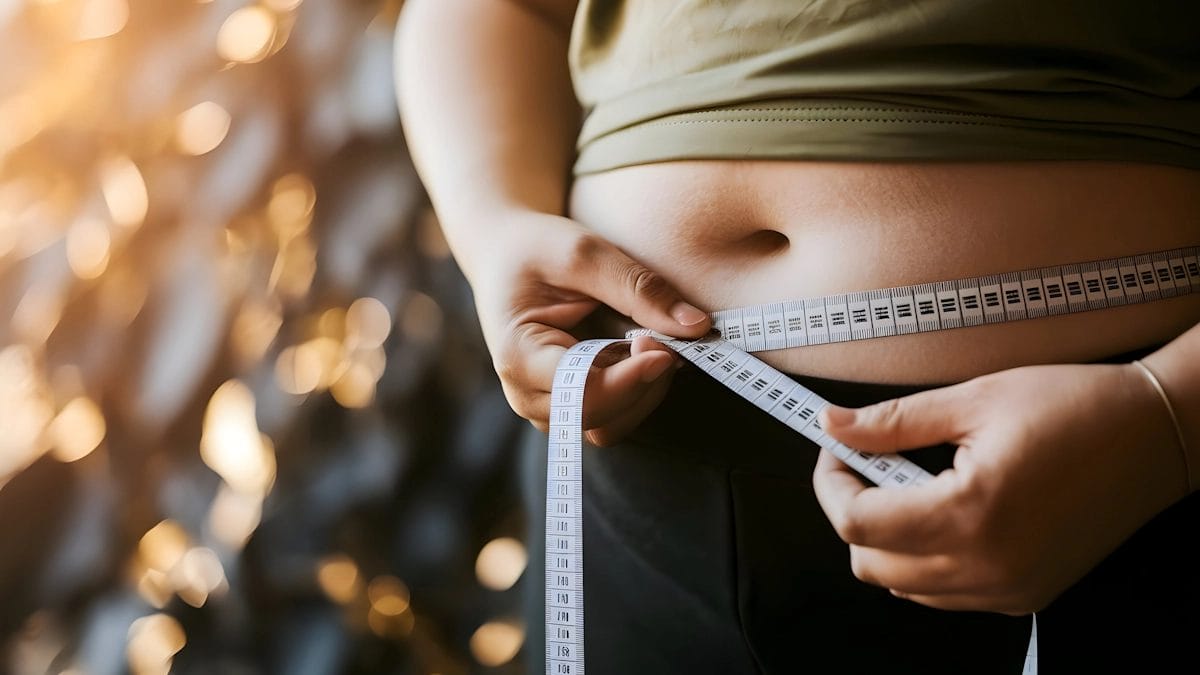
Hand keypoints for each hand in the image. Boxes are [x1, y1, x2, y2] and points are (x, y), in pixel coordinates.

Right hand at [470, 211, 710, 444]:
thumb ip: (639, 289)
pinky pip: (613, 416)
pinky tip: (644, 352)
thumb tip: (697, 326)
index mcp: (517, 355)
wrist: (505, 253)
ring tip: (652, 341)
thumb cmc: (536, 248)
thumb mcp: (585, 253)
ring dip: (645, 392)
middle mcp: (526, 392)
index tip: (665, 349)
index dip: (630, 379)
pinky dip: (639, 390)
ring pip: (610, 426)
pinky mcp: (568, 402)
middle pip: (599, 418)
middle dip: (642, 383)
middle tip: (661, 335)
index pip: (581, 393)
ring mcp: (546, 403)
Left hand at [812, 362, 1190, 614]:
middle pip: (870, 564)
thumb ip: (892, 422)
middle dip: (853, 512)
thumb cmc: (1074, 406)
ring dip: (887, 539)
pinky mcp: (1025, 594)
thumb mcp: (974, 399)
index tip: (837, 449)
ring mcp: (1008, 588)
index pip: (857, 523)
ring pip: (903, 585)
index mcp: (970, 514)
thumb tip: (832, 425)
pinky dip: (924, 559)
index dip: (832, 483)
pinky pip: (945, 593)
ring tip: (907, 484)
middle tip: (866, 463)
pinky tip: (941, 511)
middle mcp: (987, 566)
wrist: (1157, 435)